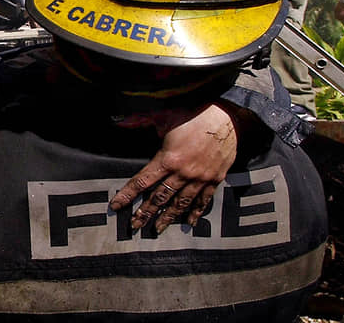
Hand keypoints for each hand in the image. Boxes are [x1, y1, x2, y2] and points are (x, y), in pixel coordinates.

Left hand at [109, 104, 237, 232]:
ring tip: (158, 229)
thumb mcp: (164, 116)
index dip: (127, 195)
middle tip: (134, 225)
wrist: (227, 117)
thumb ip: (141, 120)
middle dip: (145, 213)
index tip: (116, 206)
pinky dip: (196, 212)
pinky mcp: (214, 179)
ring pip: (180, 203)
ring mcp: (199, 178)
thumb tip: (120, 120)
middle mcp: (183, 173)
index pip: (142, 181)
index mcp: (168, 159)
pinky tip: (189, 222)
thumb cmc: (194, 115)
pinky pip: (204, 200)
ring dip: (168, 217)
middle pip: (159, 198)